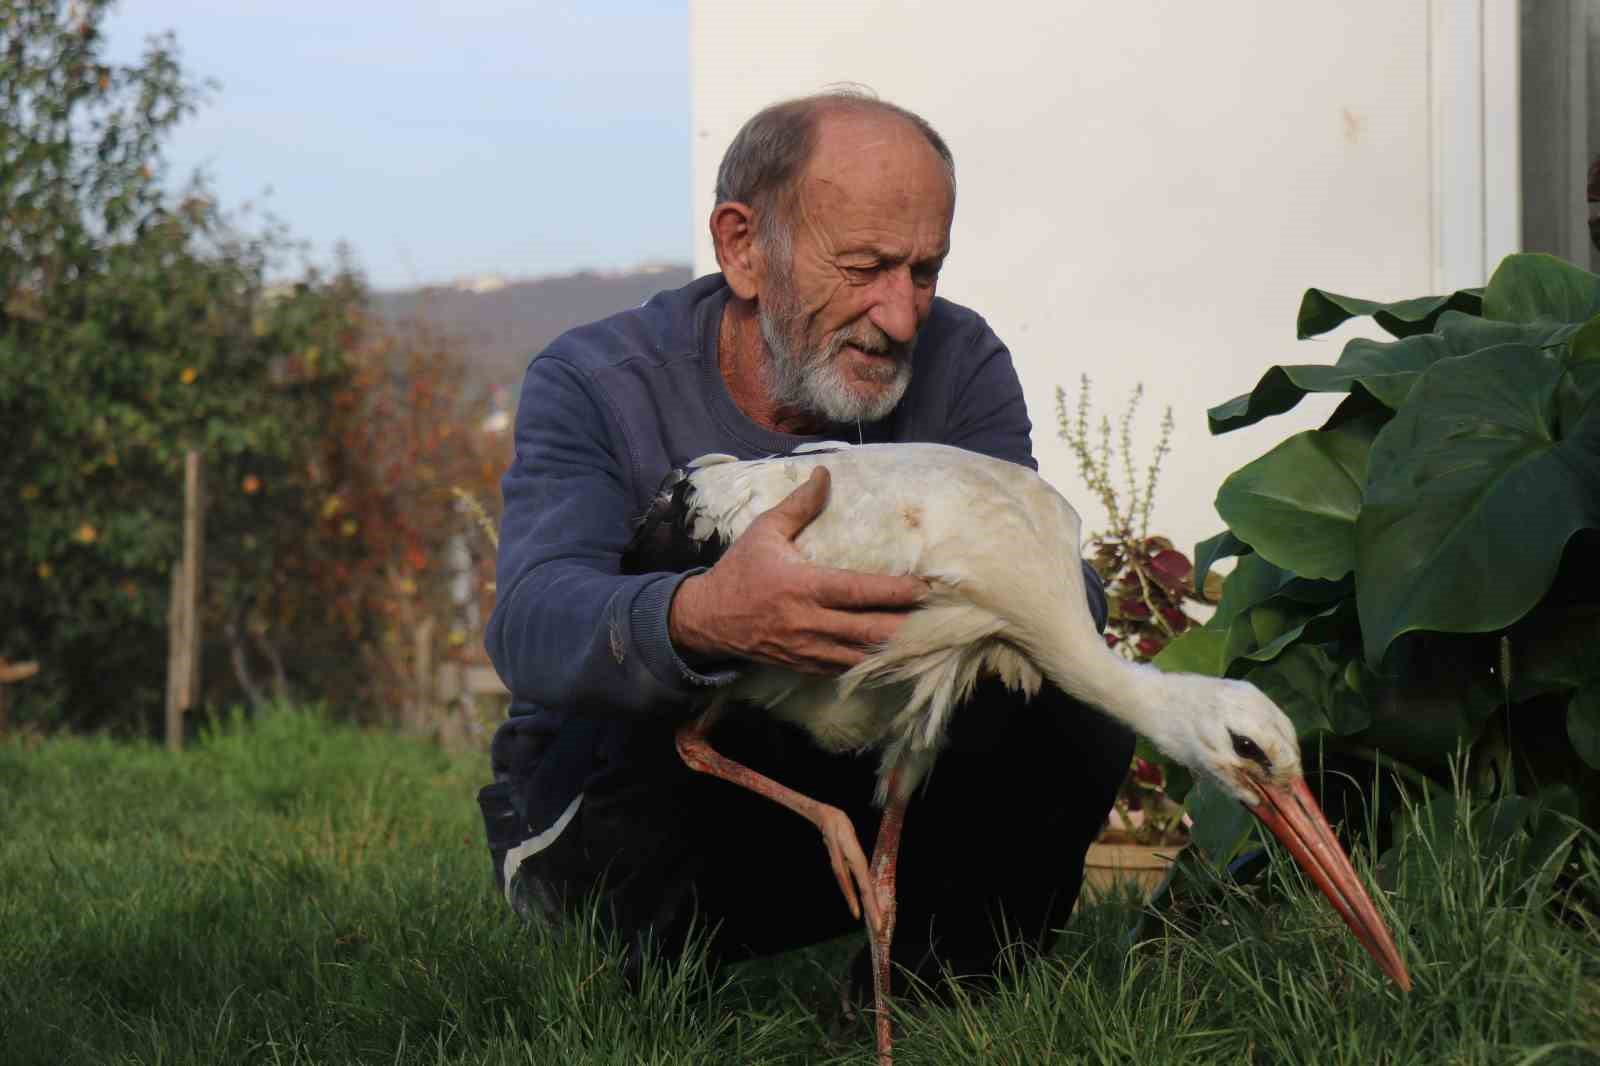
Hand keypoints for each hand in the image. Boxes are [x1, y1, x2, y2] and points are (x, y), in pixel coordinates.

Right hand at [668, 467, 927, 673]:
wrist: (706, 620)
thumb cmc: (740, 571)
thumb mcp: (764, 531)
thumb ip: (799, 505)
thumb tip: (825, 474)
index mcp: (804, 586)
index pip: (860, 591)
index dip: (897, 592)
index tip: (928, 587)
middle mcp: (810, 622)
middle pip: (871, 631)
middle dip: (908, 626)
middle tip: (940, 616)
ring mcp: (808, 650)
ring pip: (863, 657)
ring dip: (894, 649)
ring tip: (925, 637)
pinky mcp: (805, 667)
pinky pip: (847, 670)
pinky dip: (872, 663)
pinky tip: (893, 654)